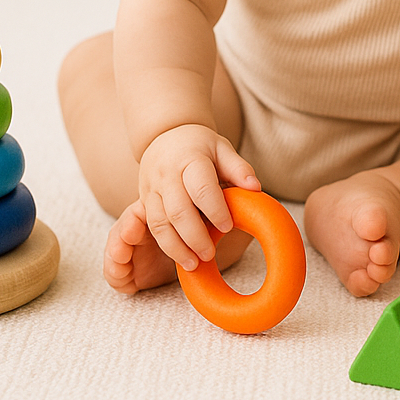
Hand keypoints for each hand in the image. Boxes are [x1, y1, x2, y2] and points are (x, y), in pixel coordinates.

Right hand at [137, 123, 258, 271]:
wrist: (166, 135)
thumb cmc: (201, 146)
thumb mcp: (222, 148)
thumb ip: (238, 168)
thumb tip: (256, 188)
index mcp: (190, 159)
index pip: (202, 188)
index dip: (215, 209)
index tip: (228, 226)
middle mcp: (167, 174)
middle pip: (178, 210)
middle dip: (194, 237)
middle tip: (210, 255)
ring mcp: (152, 188)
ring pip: (160, 223)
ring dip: (176, 247)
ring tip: (194, 265)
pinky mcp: (143, 200)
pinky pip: (152, 226)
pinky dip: (166, 245)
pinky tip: (181, 257)